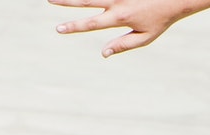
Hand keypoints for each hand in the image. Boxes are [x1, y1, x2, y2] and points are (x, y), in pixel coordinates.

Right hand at [49, 0, 209, 56]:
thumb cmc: (160, 19)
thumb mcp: (144, 37)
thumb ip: (123, 45)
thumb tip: (103, 53)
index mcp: (119, 17)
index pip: (91, 23)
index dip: (73, 27)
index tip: (57, 29)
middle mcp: (116, 1)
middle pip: (86, 0)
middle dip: (66, 1)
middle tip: (49, 0)